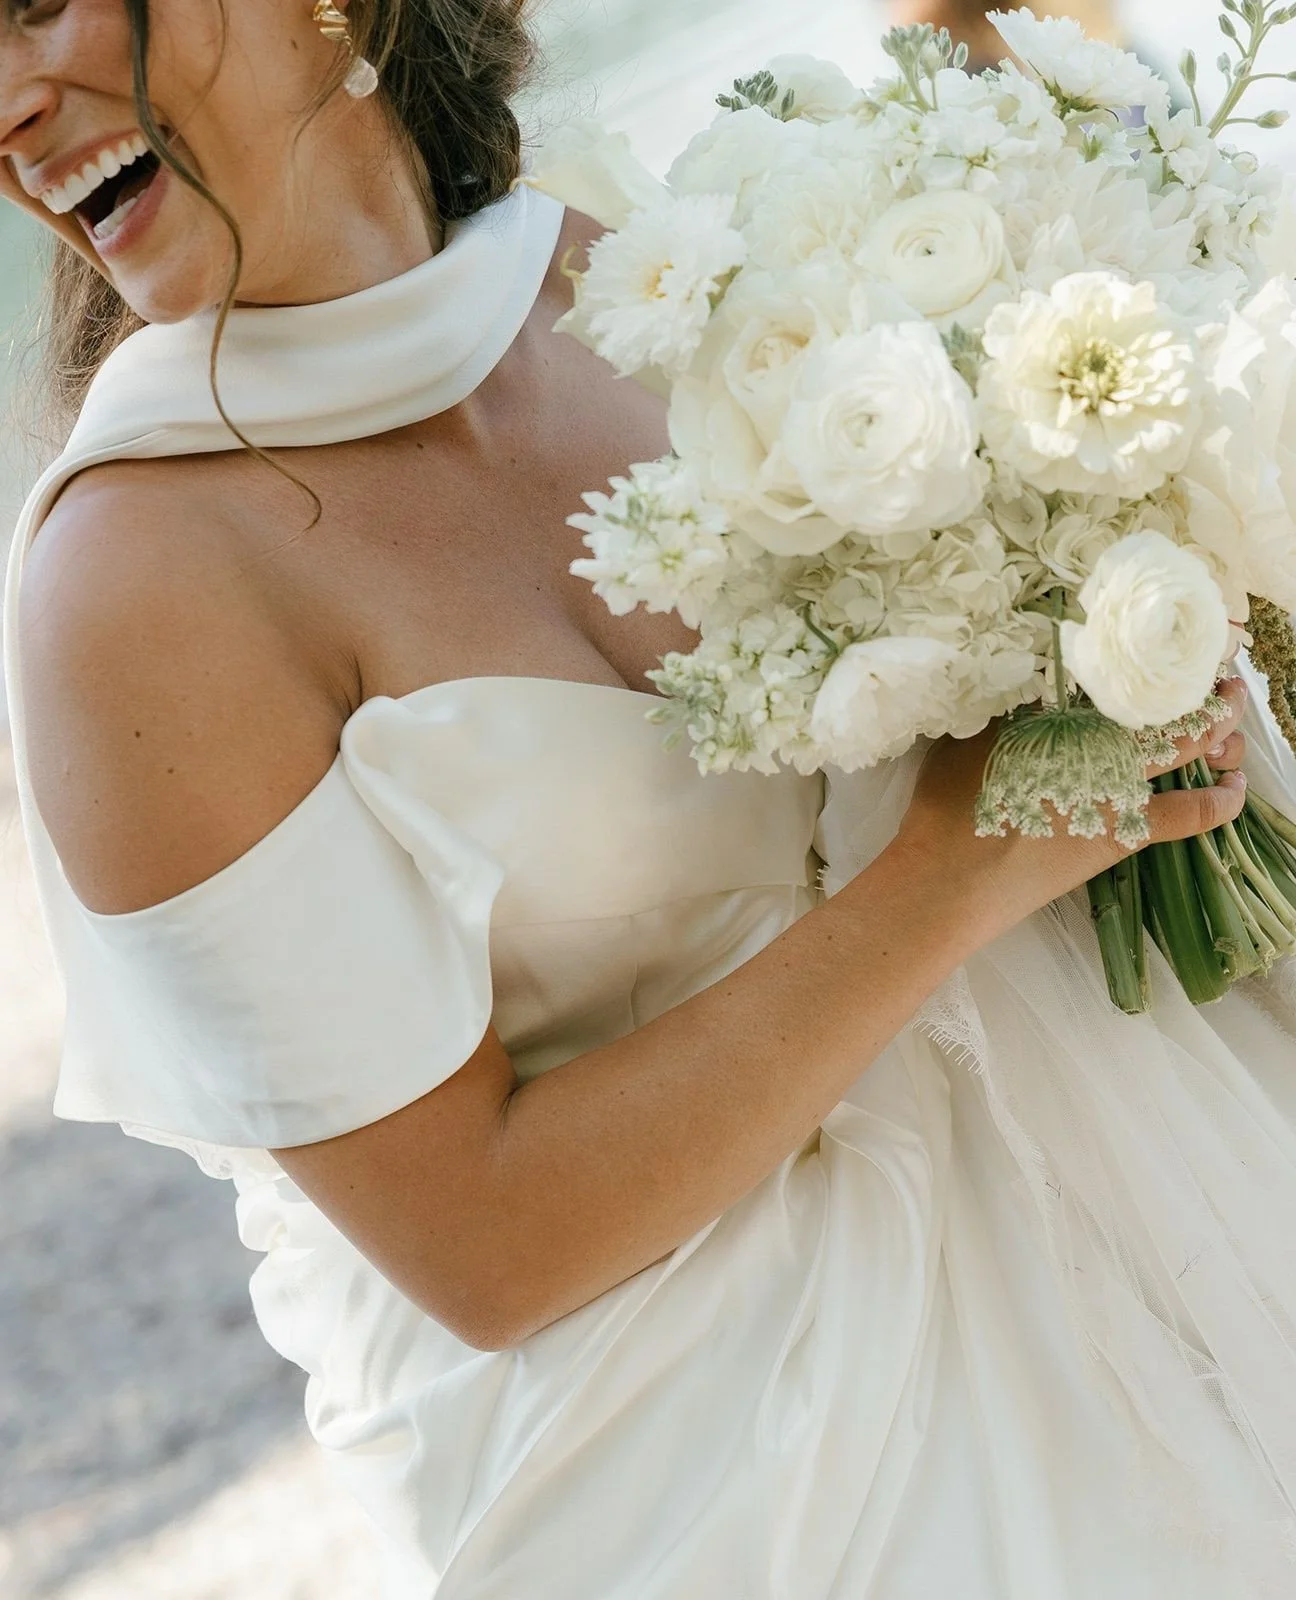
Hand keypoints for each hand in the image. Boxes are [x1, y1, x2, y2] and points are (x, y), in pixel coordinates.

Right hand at [891, 677, 1249, 941]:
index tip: (1176, 641)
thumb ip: (1005, 701)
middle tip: (1215, 668)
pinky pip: (1190, 813)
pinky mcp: (1127, 832)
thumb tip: (1031, 668)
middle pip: (1166, 699)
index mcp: (1063, 711)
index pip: (1125, 671)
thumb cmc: (949, 805)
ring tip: (1229, 715)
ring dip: (1218, 727)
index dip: (1158, 655)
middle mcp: (1101, 741)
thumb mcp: (968, 736)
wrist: (952, 879)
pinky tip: (1235, 784)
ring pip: (1190, 745)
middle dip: (1197, 681)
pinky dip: (1220, 799)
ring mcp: (1121, 787)